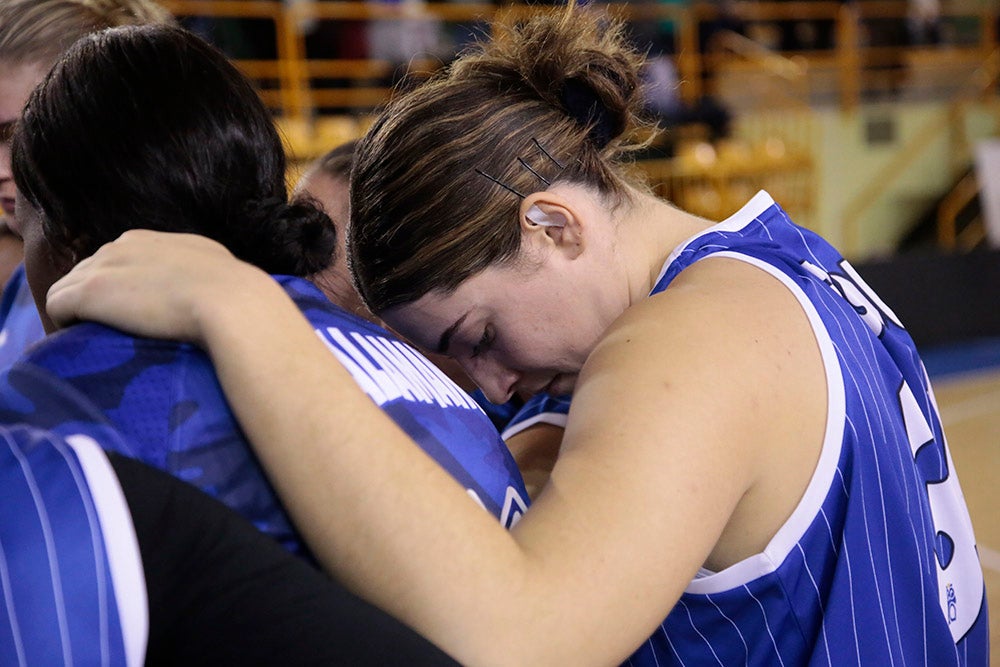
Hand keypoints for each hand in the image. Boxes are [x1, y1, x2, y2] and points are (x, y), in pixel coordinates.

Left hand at [46, 229, 271, 343]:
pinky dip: (64, 325)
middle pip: (88, 272)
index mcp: (150, 240)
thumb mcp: (215, 268)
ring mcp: (103, 266)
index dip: (119, 289)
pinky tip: (81, 342)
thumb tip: (207, 286)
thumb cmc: (235, 295)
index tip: (131, 314)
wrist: (232, 303)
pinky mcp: (89, 291)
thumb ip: (197, 270)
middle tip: (111, 331)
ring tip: (93, 342)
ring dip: (78, 314)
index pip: (117, 261)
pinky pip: (57, 305)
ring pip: (68, 288)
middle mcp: (121, 245)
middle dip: (96, 299)